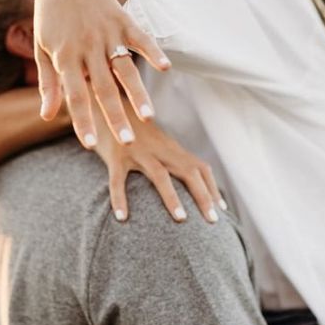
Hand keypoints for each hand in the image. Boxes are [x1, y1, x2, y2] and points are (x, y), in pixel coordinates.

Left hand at [33, 0, 170, 147]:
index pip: (75, 96)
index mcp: (65, 57)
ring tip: (149, 118)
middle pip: (103, 88)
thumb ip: (49, 84)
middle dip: (115, 117)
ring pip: (124, 69)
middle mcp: (87, 47)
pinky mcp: (123, 21)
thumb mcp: (43, 49)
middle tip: (127, 143)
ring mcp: (107, 34)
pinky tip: (165, 68)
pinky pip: (140, 38)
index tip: (90, 144)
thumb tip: (47, 116)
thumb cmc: (52, 19)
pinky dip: (152, 52)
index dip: (83, 120)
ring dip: (137, 94)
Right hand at [92, 102, 225, 223]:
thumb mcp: (154, 141)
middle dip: (203, 196)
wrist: (103, 103)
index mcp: (170, 148)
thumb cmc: (130, 130)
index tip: (221, 209)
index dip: (212, 188)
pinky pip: (118, 180)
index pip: (199, 167)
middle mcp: (158, 149)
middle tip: (213, 220)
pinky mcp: (115, 156)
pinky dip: (119, 198)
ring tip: (181, 219)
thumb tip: (186, 179)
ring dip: (172, 197)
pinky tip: (122, 218)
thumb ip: (168, 157)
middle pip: (188, 171)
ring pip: (159, 174)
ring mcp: (137, 151)